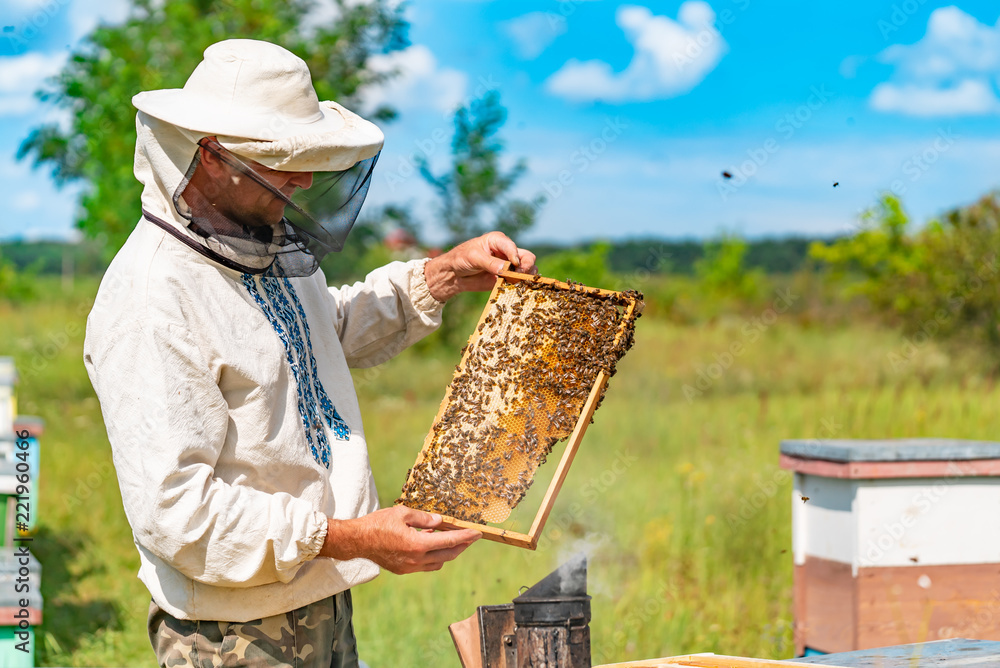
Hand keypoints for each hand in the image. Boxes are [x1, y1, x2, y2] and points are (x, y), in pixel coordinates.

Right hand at [319, 506, 480, 573]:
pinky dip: (433, 556)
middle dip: (462, 546)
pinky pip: (425, 565)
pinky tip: (431, 543)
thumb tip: (439, 521)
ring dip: (447, 552)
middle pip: (448, 555)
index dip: (466, 537)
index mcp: (418, 544)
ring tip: (451, 538)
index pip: (449, 541)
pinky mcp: (403, 570)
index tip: (477, 533)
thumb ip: (424, 518)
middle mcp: (416, 559)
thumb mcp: (402, 513)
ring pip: (438, 563)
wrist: (357, 541)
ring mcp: (410, 567)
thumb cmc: (378, 523)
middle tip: (471, 537)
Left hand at [424, 231, 537, 301]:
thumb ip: (490, 262)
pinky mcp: (507, 278)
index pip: (512, 247)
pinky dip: (521, 285)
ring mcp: (508, 266)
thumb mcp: (473, 258)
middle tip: (519, 275)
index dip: (515, 255)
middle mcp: (506, 252)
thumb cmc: (461, 259)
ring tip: (519, 282)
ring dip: (527, 276)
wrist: (454, 275)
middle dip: (526, 266)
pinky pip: (519, 282)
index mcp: (498, 240)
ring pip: (527, 269)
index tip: (514, 265)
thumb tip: (506, 269)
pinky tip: (517, 289)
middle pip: (527, 257)